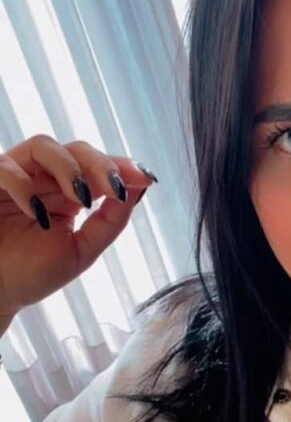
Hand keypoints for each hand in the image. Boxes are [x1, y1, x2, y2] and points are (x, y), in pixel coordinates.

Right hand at [0, 135, 157, 318]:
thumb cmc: (30, 275)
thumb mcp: (81, 251)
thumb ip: (110, 222)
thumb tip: (139, 187)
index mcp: (68, 193)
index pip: (98, 167)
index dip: (121, 167)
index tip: (145, 178)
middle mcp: (44, 179)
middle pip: (78, 150)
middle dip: (101, 165)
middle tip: (114, 188)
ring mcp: (15, 177)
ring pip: (45, 146)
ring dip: (68, 167)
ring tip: (81, 197)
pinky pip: (5, 167)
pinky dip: (23, 185)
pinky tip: (36, 212)